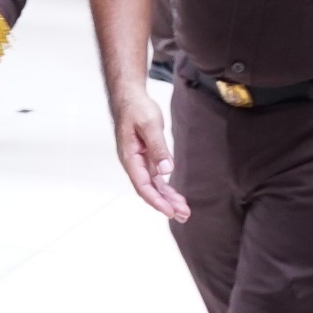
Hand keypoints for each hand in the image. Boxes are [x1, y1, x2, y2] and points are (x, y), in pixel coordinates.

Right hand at [109, 85, 189, 222]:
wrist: (129, 96)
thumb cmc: (136, 108)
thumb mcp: (149, 125)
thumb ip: (158, 148)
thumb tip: (166, 170)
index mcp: (130, 158)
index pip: (143, 186)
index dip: (156, 201)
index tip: (170, 212)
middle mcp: (133, 163)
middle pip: (149, 190)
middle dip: (166, 204)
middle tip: (184, 215)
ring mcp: (139, 162)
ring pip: (154, 185)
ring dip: (167, 198)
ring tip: (184, 211)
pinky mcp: (146, 157)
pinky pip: (156, 177)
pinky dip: (166, 187)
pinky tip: (176, 196)